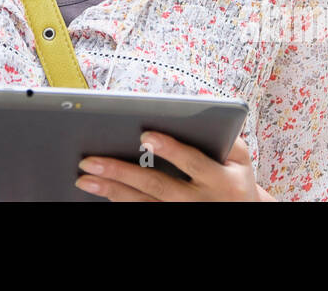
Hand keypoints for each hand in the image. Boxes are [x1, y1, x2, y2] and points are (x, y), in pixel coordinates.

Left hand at [74, 131, 276, 200]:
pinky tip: (101, 191)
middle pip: (157, 186)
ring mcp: (184, 215)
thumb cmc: (235, 178)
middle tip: (89, 160)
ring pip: (144, 204)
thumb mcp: (240, 158)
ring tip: (83, 178)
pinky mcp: (173, 220)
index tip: (145, 135)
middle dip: (121, 172)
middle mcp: (201, 201)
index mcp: (221, 181)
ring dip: (112, 190)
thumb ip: (224, 135)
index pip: (193, 163)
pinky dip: (120, 202)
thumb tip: (198, 107)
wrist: (243, 215)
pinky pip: (143, 213)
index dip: (170, 149)